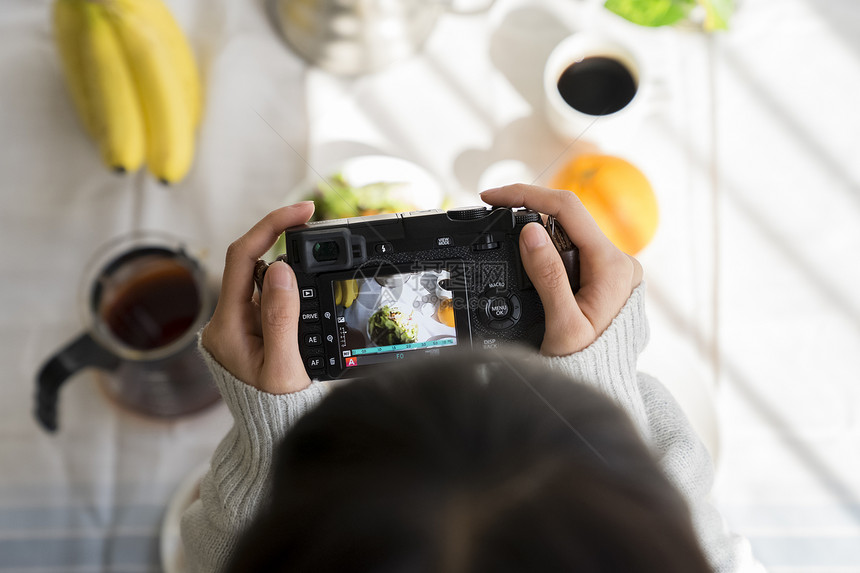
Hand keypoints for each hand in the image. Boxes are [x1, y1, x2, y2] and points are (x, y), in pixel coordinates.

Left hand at [201, 202, 315, 393]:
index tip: (303, 212)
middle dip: (280, 234)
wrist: (269, 429)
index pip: (243, 256)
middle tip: (312, 220)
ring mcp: (239, 320)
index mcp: (228, 324)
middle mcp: (228, 317)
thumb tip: (281, 269)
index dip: (271, 227)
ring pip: (261, 274)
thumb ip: (281, 319)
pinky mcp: (253, 325)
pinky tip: (307, 284)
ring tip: (317, 256)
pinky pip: (269, 291)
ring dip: (287, 260)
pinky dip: (289, 281)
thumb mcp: (284, 368)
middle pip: (250, 258)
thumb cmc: (274, 407)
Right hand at [481, 184, 642, 356]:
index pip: (567, 209)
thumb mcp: (562, 323)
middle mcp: (618, 260)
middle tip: (493, 219)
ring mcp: (612, 267)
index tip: (492, 198)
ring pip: (567, 233)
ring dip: (537, 237)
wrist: (602, 382)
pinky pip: (571, 249)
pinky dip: (546, 251)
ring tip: (510, 253)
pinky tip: (530, 263)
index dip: (526, 195)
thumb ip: (547, 276)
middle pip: (566, 218)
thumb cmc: (586, 362)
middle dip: (527, 215)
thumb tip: (530, 231)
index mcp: (613, 266)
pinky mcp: (603, 275)